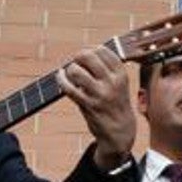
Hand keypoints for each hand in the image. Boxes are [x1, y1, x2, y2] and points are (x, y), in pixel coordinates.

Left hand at [57, 47, 135, 170]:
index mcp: (121, 74)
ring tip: (71, 74)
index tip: (86, 57)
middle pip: (88, 56)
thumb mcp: (119, 83)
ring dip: (70, 70)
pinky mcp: (88, 105)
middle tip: (76, 62)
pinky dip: (61, 79)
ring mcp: (100, 94)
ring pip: (76, 71)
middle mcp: (112, 82)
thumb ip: (106, 69)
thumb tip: (83, 53)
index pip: (102, 50)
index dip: (90, 50)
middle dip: (78, 56)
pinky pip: (68, 88)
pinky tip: (60, 77)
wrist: (121, 131)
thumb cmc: (116, 103)